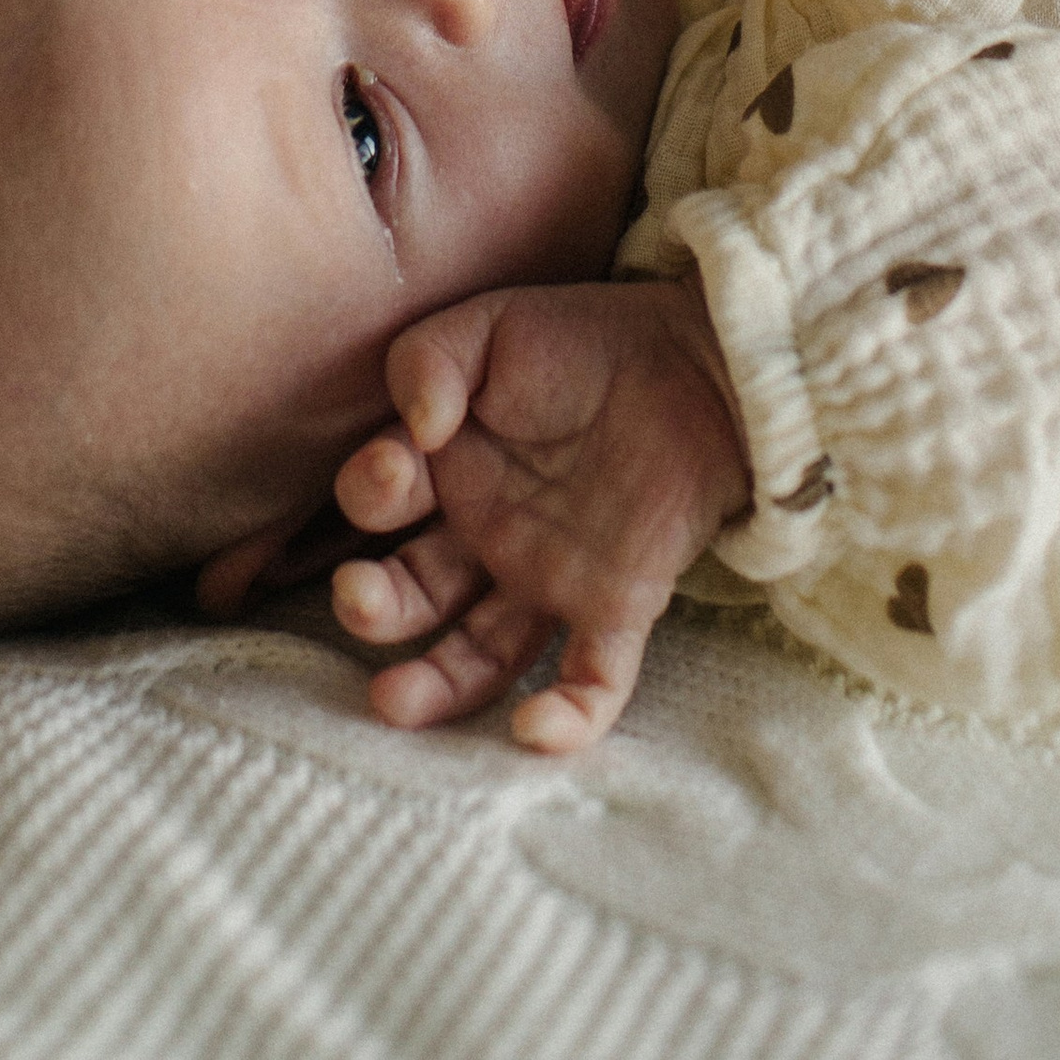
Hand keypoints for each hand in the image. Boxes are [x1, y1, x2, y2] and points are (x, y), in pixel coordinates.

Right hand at [330, 275, 750, 754]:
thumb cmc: (585, 342)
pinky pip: (592, 679)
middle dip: (375, 603)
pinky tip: (534, 732)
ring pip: (481, 655)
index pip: (382, 504)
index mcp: (445, 471)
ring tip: (392, 702)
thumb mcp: (491, 327)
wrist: (700, 360)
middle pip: (413, 594)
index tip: (396, 466)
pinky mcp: (616, 607)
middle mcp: (486, 537)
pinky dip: (567, 716)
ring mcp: (548, 580)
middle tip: (359, 598)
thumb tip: (413, 429)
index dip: (373, 493)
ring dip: (435, 685)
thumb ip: (429, 360)